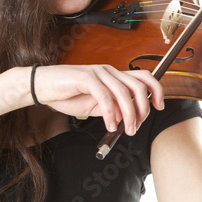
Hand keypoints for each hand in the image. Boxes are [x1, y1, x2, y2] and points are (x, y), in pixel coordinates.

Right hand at [29, 64, 164, 134]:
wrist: (42, 87)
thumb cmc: (66, 94)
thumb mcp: (94, 106)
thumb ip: (111, 108)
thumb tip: (126, 117)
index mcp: (114, 76)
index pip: (144, 77)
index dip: (156, 90)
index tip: (159, 106)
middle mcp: (109, 71)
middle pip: (138, 85)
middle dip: (143, 109)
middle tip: (136, 127)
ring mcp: (98, 72)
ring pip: (124, 92)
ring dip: (128, 114)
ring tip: (126, 130)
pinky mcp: (86, 77)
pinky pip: (105, 96)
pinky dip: (110, 113)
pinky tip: (109, 125)